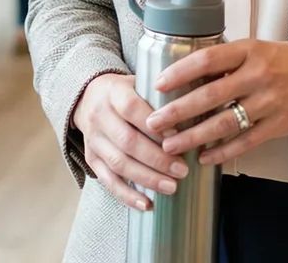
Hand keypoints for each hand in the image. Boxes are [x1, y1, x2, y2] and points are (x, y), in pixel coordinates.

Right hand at [71, 73, 187, 211]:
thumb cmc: (125, 92)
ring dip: (146, 178)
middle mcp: (100, 116)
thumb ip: (162, 95)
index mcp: (114, 92)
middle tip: (182, 170)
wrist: (89, 97)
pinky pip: (108, 181)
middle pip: (127, 141)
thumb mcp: (139, 83)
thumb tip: (198, 107)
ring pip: (119, 163)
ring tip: (171, 187)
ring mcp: (93, 140)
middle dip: (157, 159)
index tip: (177, 136)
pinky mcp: (92, 158)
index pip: (132, 108)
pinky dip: (127, 195)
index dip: (154, 125)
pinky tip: (146, 204)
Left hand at [144, 40, 287, 167]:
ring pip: (223, 124)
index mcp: (251, 50)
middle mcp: (259, 75)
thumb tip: (194, 73)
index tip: (159, 84)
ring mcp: (270, 102)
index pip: (207, 60)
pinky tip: (205, 158)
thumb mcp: (263, 48)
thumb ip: (233, 60)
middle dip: (177, 112)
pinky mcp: (280, 125)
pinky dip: (222, 152)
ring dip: (193, 137)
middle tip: (153, 123)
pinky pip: (245, 142)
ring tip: (170, 146)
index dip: (180, 72)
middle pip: (209, 96)